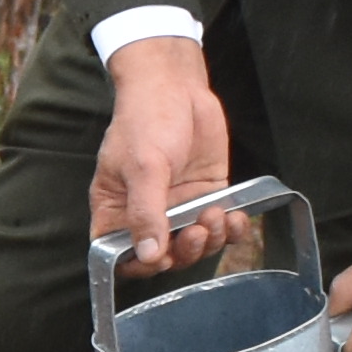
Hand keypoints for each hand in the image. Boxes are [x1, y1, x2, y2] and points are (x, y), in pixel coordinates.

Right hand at [87, 37, 244, 278]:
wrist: (175, 86)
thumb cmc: (146, 119)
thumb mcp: (143, 166)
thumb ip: (145, 212)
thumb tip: (147, 254)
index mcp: (116, 209)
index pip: (120, 255)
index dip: (141, 265)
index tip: (161, 257)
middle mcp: (147, 213)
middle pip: (164, 257)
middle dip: (185, 252)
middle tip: (197, 231)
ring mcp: (178, 206)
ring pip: (195, 246)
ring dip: (210, 240)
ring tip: (214, 215)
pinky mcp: (206, 195)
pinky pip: (220, 226)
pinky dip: (231, 229)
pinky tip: (235, 218)